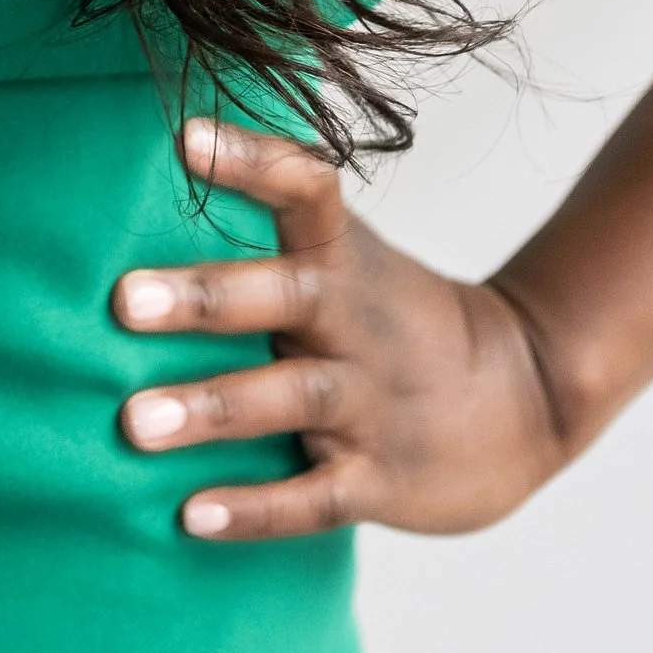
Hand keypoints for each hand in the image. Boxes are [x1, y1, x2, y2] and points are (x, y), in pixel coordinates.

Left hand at [111, 117, 568, 541]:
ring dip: (212, 408)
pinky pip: (314, 498)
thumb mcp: (354, 254)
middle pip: (282, 297)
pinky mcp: (381, 480)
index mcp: (345, 257)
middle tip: (122, 299)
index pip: (306, 188)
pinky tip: (191, 515)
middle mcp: (355, 321)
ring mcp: (372, 402)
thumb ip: (281, 215)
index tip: (187, 137)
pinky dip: (255, 510)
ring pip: (289, 399)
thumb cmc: (398, 316)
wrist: (530, 397)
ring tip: (134, 421)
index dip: (251, 160)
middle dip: (204, 298)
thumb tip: (179, 140)